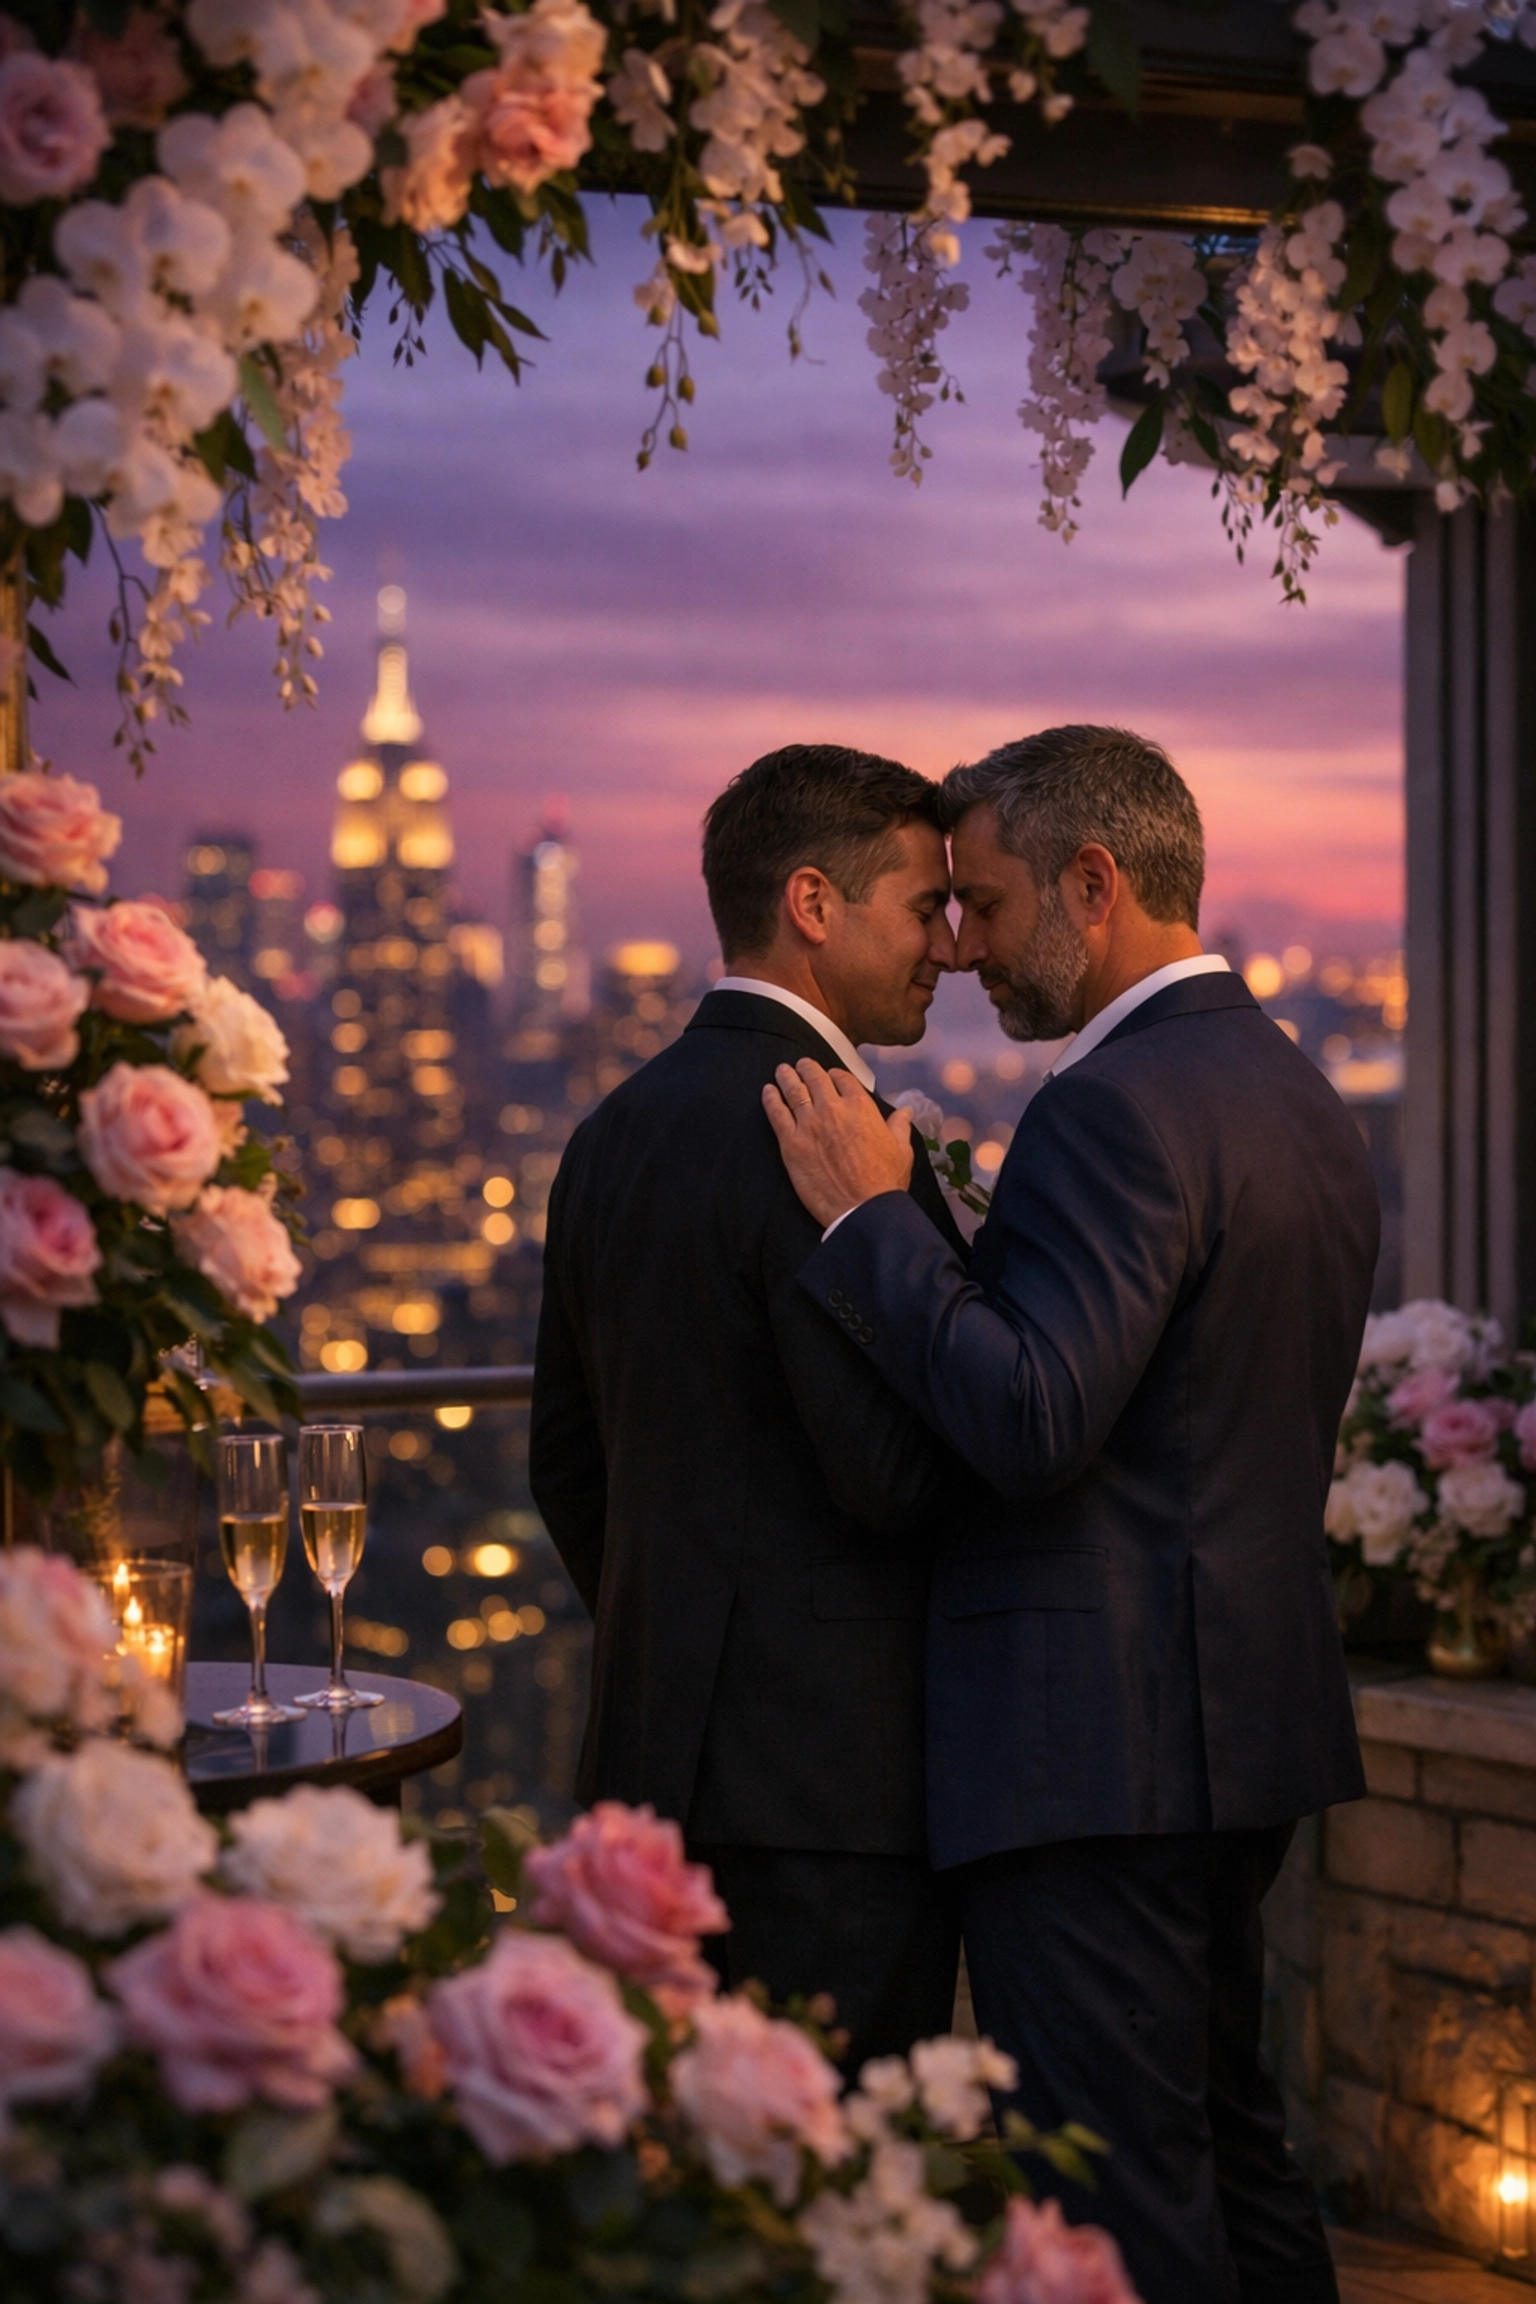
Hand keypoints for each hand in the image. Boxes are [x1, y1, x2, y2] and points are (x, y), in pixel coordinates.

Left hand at [762, 1059, 914, 1228]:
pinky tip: (767, 1091)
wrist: (864, 1208)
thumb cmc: (886, 1180)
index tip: (831, 1075)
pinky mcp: (791, 1143)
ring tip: (781, 1070)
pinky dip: (771, 1099)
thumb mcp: (902, 1149)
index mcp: (860, 1106)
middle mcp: (833, 1108)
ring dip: (787, 1077)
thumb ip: (899, 1126)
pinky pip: (777, 1113)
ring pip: (794, 1091)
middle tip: (801, 1064)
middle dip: (808, 1068)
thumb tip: (906, 1110)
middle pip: (816, 1079)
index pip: (844, 1080)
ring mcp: (809, 1124)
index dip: (835, 1075)